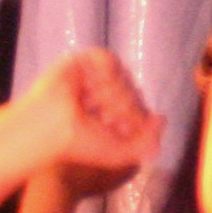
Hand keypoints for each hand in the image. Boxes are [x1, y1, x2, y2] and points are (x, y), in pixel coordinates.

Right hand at [16, 47, 162, 183]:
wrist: (50, 132)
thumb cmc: (77, 146)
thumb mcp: (119, 153)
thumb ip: (148, 142)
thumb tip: (161, 117)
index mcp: (104, 117)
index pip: (136, 108)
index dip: (136, 117)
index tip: (121, 129)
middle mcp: (98, 96)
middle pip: (132, 91)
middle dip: (125, 107)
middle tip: (106, 119)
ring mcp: (88, 77)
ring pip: (123, 76)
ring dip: (116, 93)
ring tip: (97, 106)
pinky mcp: (80, 62)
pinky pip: (108, 59)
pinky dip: (108, 74)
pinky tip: (97, 89)